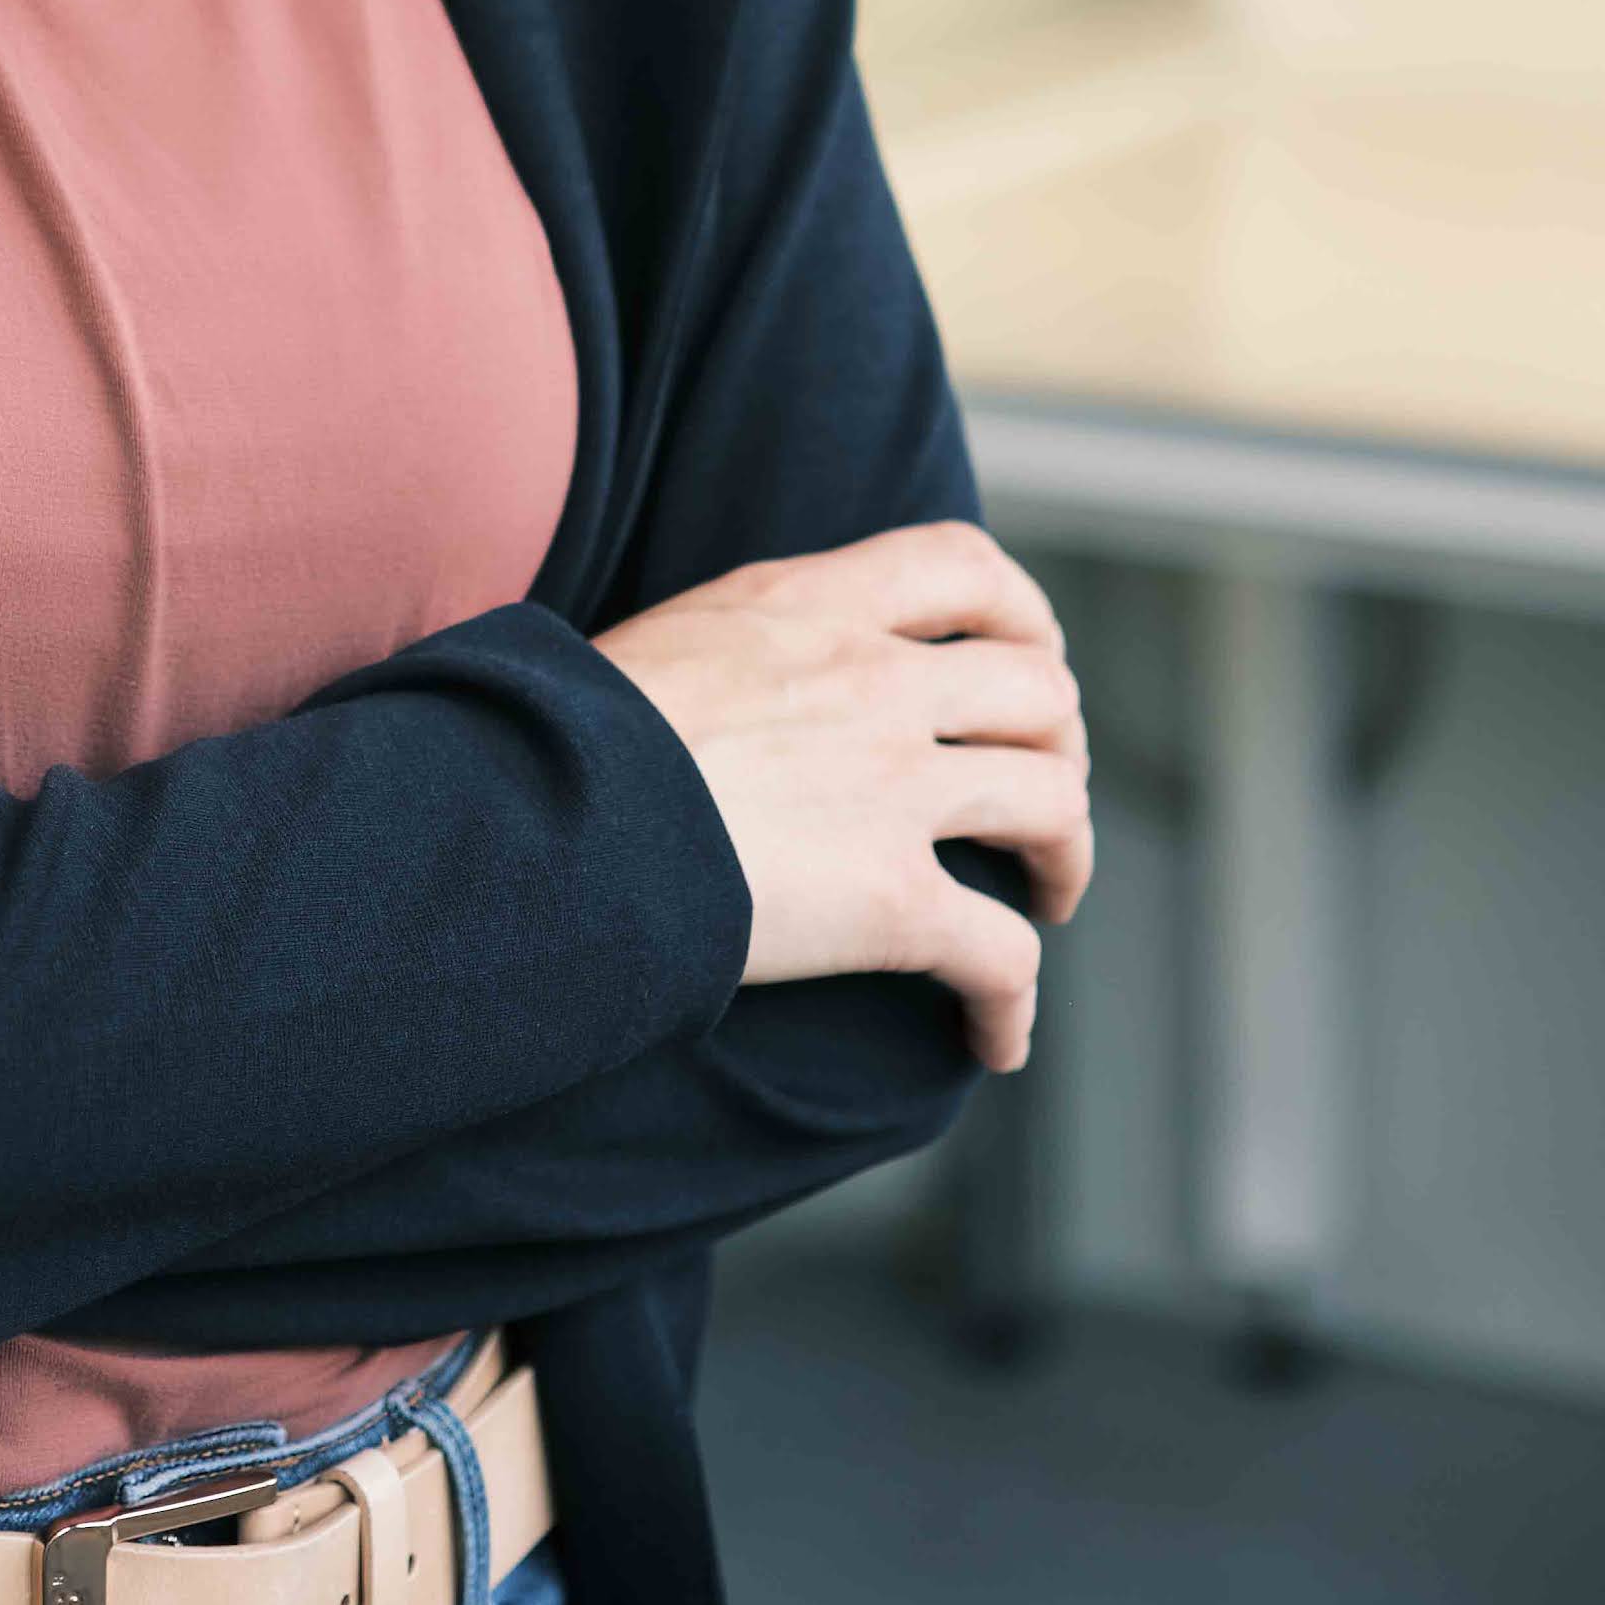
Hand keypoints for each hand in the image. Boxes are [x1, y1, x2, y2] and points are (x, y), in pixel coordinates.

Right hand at [595, 522, 1091, 1072]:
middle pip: (1038, 689)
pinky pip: (1002, 955)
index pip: (965, 566)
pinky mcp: (891, 899)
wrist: (540, 817)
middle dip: (1060, 747)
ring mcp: (891, 787)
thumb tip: (755, 670)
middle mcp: (872, 680)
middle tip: (1038, 798)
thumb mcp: (671, 639)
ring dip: (1064, 859)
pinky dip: (1013, 1005)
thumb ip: (751, 639)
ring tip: (1045, 900)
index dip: (1024, 613)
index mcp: (812, 606)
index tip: (1030, 659)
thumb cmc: (564, 737)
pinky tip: (995, 1038)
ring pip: (1051, 806)